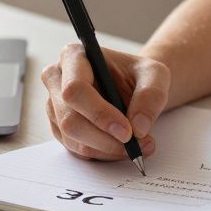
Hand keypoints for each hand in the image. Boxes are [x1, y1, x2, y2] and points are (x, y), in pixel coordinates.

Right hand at [40, 44, 168, 159]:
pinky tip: (122, 147)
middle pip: (70, 120)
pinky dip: (103, 154)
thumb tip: (139, 127)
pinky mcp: (60, 128)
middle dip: (105, 140)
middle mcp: (57, 80)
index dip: (99, 114)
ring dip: (107, 150)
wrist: (133, 87)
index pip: (75, 89)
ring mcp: (54, 106)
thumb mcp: (155, 75)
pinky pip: (77, 150)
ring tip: (138, 147)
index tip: (127, 131)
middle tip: (136, 146)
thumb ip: (151, 95)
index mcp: (74, 56)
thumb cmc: (138, 75)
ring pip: (73, 139)